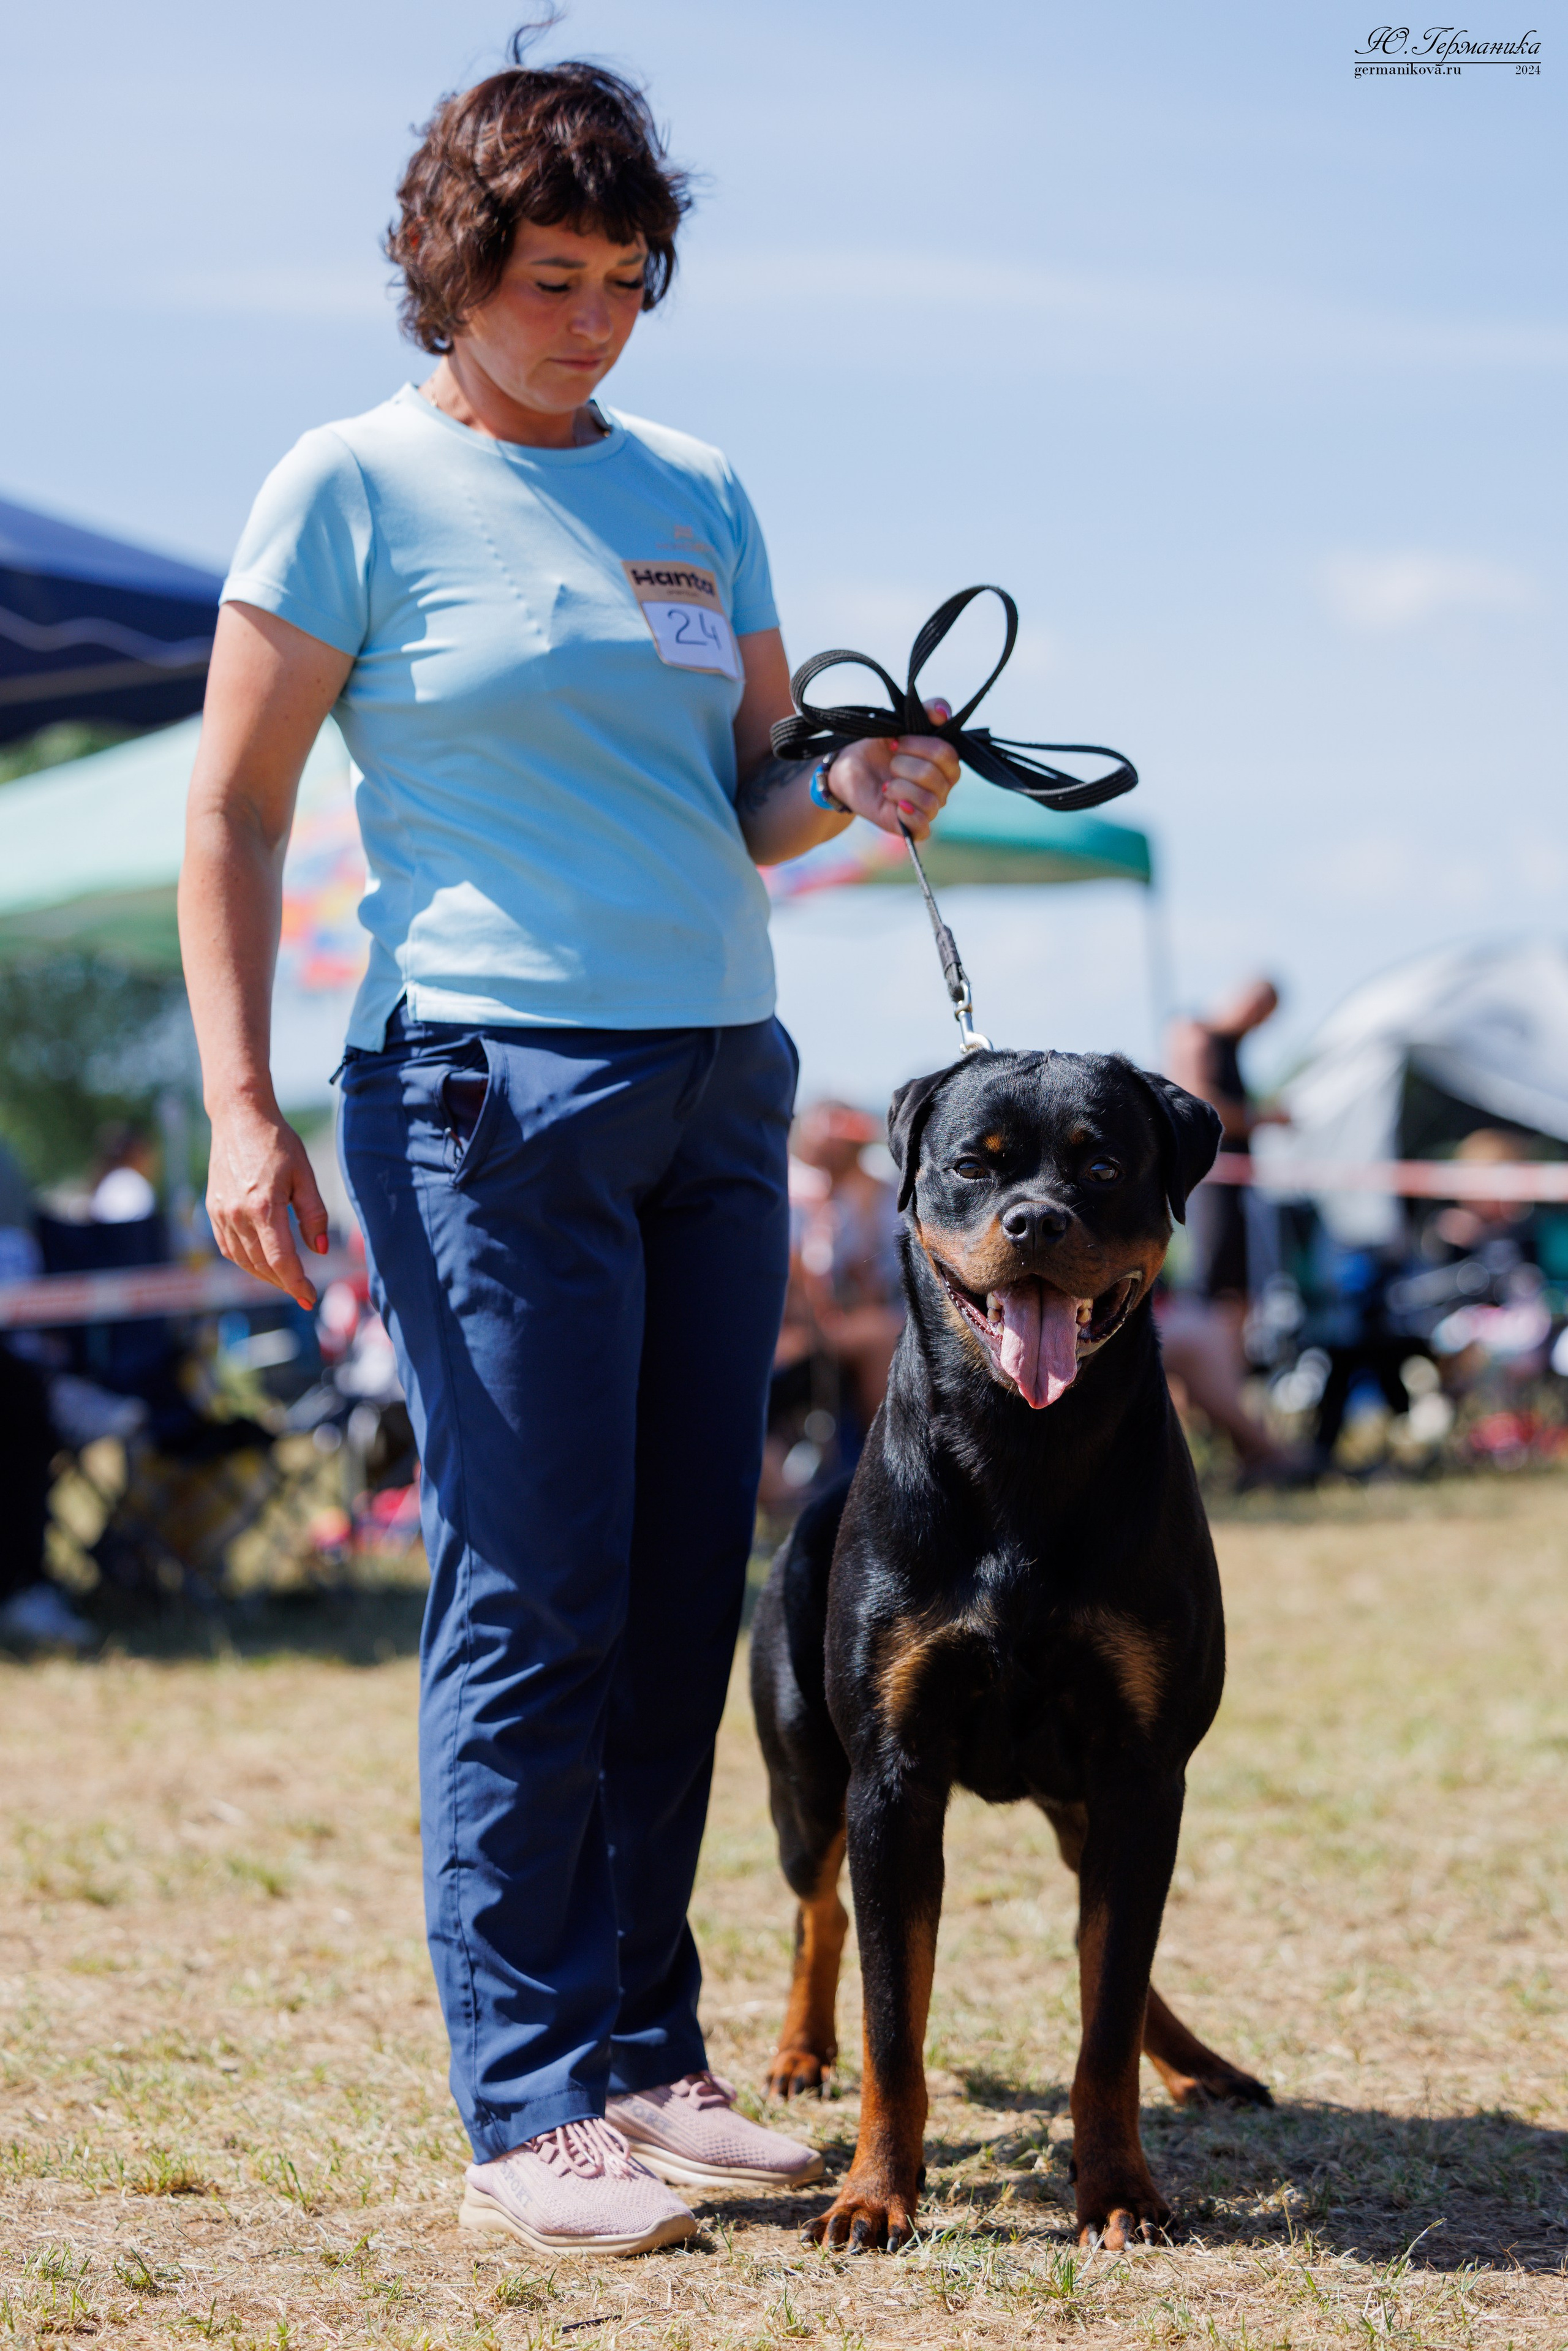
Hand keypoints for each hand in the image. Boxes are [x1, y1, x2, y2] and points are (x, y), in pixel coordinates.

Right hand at [205, 1099, 329, 1308]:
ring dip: (265, 1276)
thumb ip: (314, 1214)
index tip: (310, 1298)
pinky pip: (228, 1247)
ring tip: (286, 1280)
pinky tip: (262, 1262)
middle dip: (284, 1283)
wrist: (239, 1117)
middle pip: (261, 1265)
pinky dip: (246, 1261)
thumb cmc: (277, 1142)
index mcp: (263, 1207)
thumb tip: (321, 1250)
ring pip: (243, 1260)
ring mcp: (221, 1213)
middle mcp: (237, 1214)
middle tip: (304, 1293)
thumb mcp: (305, 1175)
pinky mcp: (213, 1209)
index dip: (296, 1283)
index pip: (281, 1260)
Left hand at [825, 699, 960, 841]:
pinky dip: (909, 814)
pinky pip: (923, 828)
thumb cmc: (878, 746)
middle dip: (904, 764)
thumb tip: (944, 712)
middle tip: (889, 762)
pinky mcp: (910, 827)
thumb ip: (927, 710)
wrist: (849, 768)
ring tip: (886, 784)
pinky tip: (893, 802)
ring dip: (900, 786)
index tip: (895, 742)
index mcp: (944, 763)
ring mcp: (927, 808)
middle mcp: (941, 787)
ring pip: (930, 801)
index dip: (920, 746)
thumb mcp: (900, 722)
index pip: (948, 755)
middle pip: (936, 777)